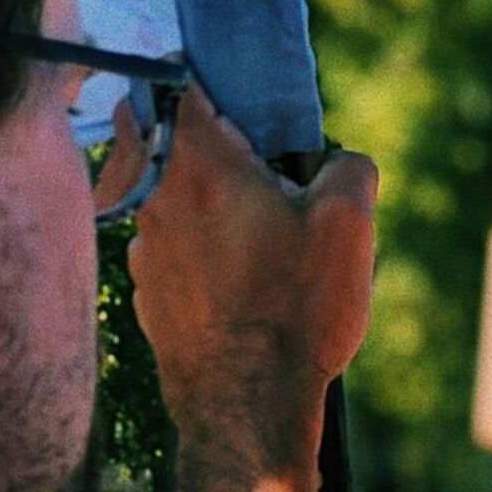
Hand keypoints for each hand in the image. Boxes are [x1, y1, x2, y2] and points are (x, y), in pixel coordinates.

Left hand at [113, 88, 377, 459]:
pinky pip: (172, 250)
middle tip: (265, 186)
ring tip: (263, 252)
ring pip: (170, 199)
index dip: (220, 95)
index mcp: (196, 162)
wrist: (247, 406)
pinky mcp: (145, 292)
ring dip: (209, 208)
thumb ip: (351, 167)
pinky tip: (244, 292)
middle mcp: (153, 197)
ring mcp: (141, 248)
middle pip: (167, 139)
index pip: (180, 85)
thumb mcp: (348, 226)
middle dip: (212, 150)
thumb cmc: (294, 312)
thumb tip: (341, 163)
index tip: (256, 130)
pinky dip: (201, 255)